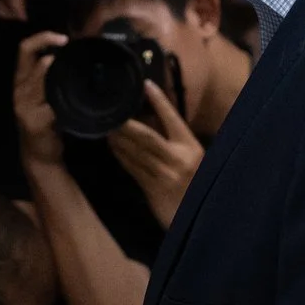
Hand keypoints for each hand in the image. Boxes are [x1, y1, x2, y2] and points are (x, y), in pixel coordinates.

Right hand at [13, 32, 67, 166]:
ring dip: (58, 71)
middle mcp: (19, 89)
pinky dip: (62, 98)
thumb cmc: (46, 121)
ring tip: (73, 70)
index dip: (42, 37)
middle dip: (52, 48)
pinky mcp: (34, 120)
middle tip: (72, 47)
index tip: (63, 37)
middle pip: (33, 59)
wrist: (40, 154)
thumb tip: (70, 53)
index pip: (24, 49)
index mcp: (21, 80)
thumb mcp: (45, 94)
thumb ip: (50, 76)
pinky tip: (72, 99)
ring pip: (41, 76)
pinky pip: (50, 103)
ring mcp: (24, 105)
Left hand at [110, 82, 205, 227]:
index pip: (173, 119)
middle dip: (127, 123)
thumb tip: (153, 119)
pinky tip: (113, 146)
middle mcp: (177, 159)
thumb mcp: (194, 159)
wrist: (198, 218)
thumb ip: (177, 143)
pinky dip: (121, 155)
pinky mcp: (152, 189)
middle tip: (111, 111)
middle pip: (147, 136)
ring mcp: (164, 175)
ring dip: (119, 138)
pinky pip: (132, 168)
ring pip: (136, 151)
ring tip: (106, 125)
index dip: (159, 101)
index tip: (146, 85)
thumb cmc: (197, 185)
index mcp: (191, 148)